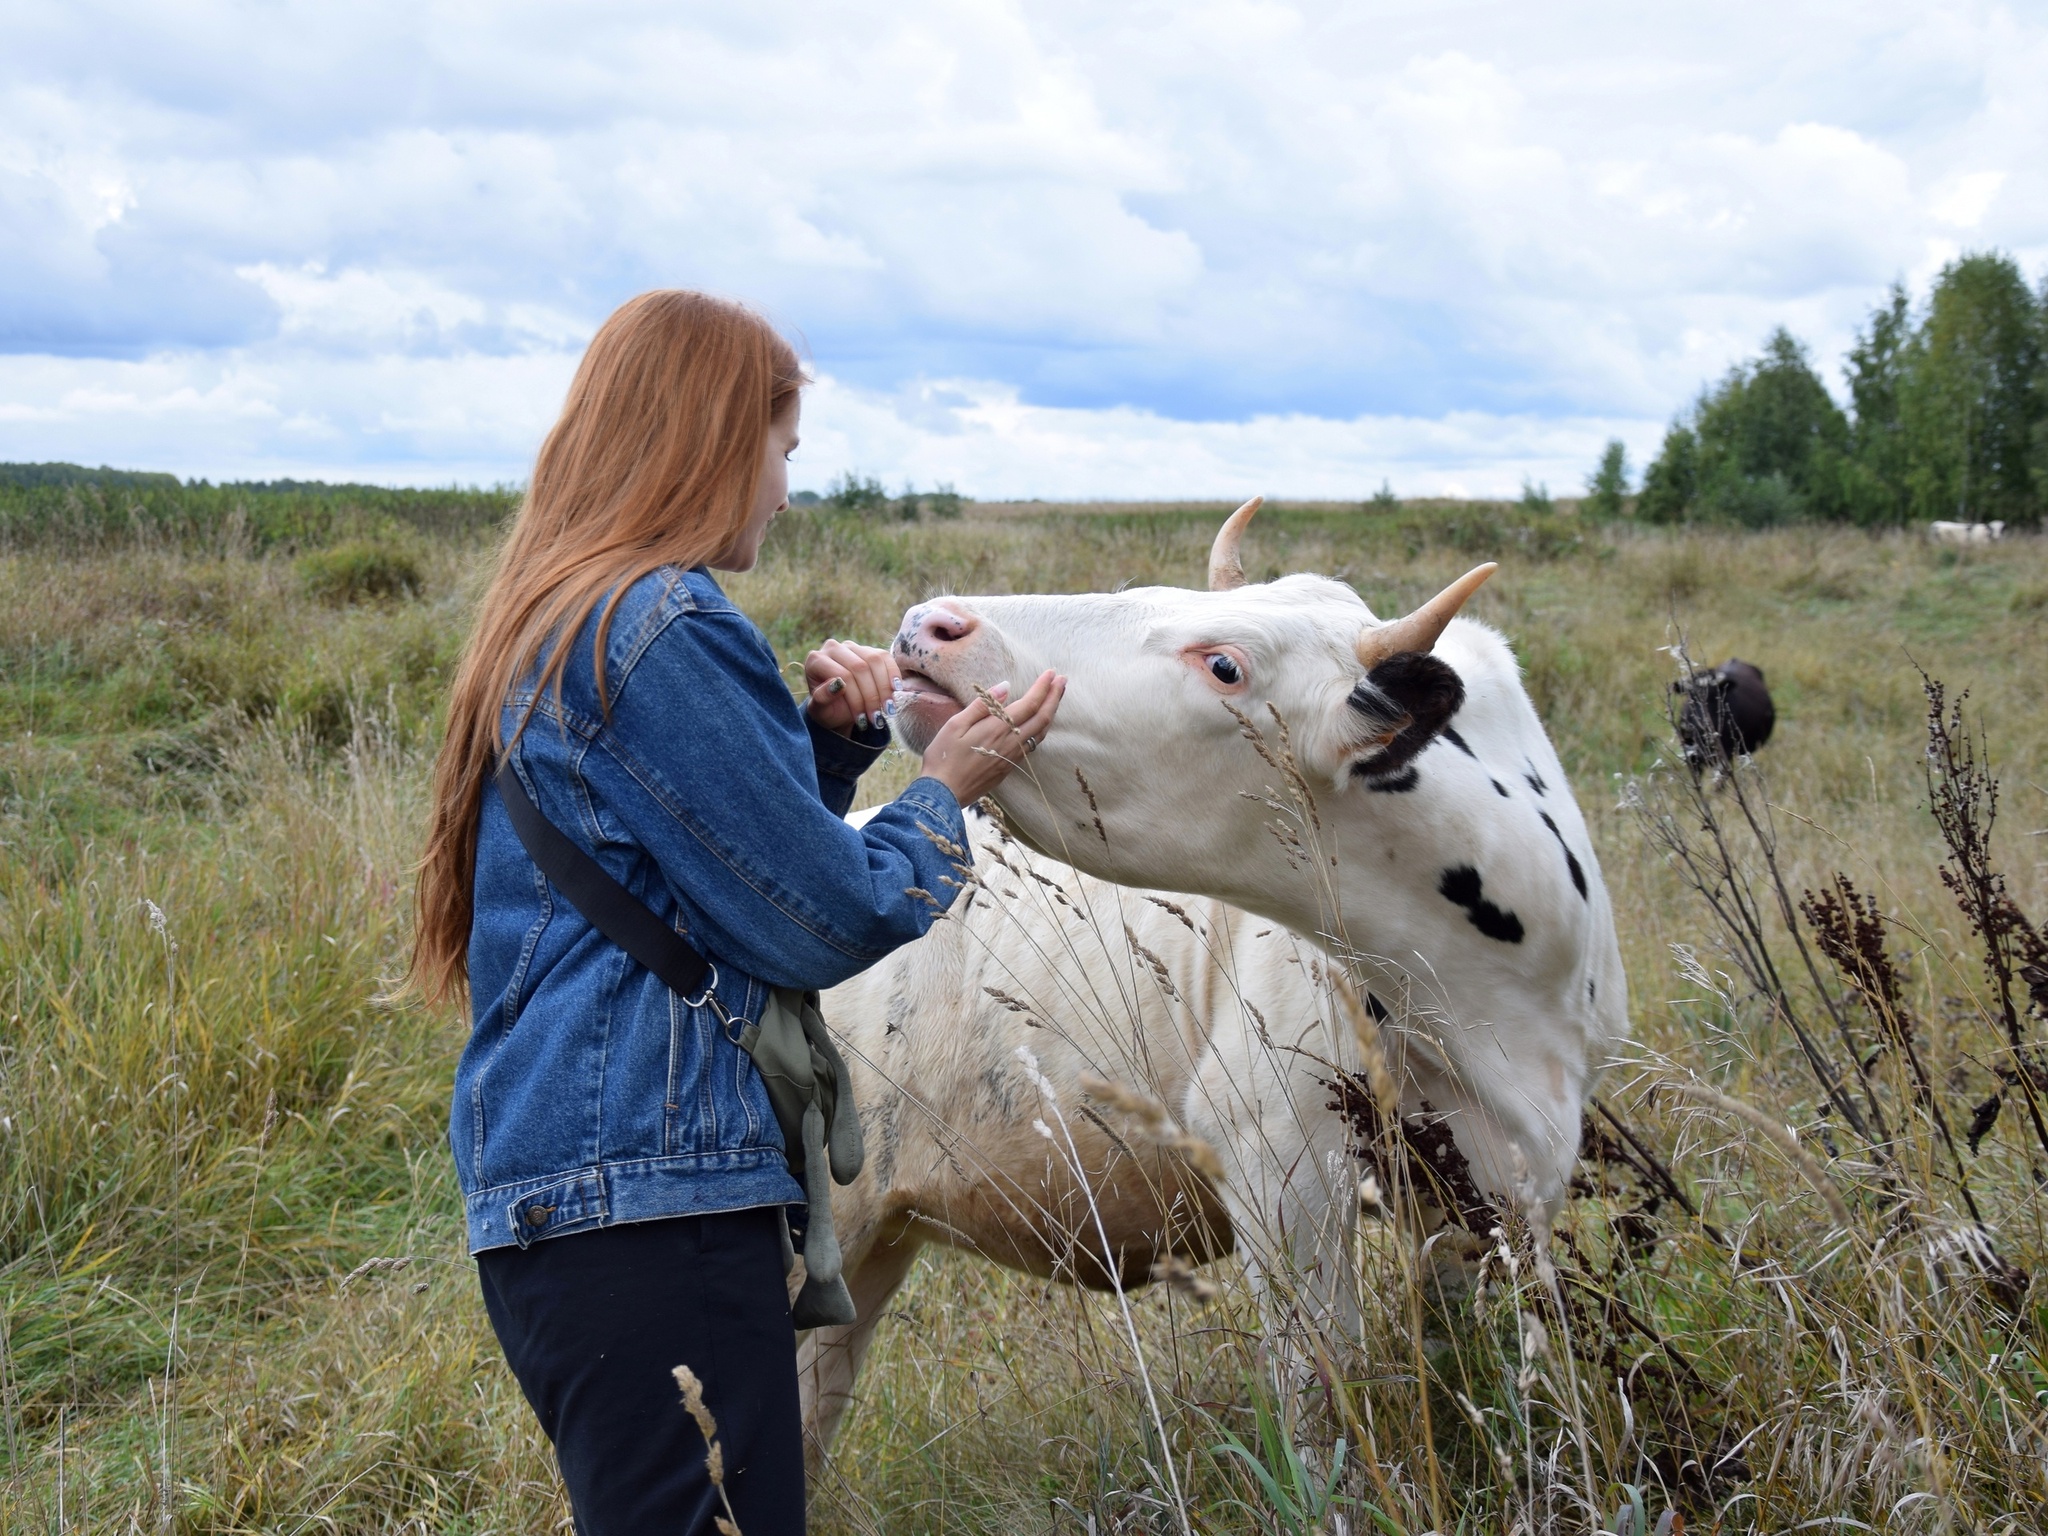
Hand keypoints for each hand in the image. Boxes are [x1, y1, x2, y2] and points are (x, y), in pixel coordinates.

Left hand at [804, 639, 897, 734]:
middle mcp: (833, 648)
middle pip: (860, 667)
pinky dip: (893, 674)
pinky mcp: (869, 649)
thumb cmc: (827, 709)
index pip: (843, 675)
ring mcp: (852, 646)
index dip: (856, 699)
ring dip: (884, 688)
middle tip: (877, 718)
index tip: (863, 720)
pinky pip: (885, 658)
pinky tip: (895, 690)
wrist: (838, 708)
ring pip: (874, 661)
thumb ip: (823, 698)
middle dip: (871, 696)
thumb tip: (837, 684)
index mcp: (816, 660)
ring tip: (887, 710)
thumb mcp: (821, 710)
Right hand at [920, 669, 1065, 804]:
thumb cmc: (943, 757)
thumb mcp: (956, 724)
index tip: (1052, 672)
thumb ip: (982, 705)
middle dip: (1055, 697)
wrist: (943, 795)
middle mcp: (1011, 742)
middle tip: (1063, 680)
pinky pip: (1033, 744)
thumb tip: (1005, 686)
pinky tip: (1041, 723)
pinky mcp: (1009, 767)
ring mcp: (1012, 757)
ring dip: (1051, 712)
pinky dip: (1042, 729)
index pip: (1029, 703)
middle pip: (1042, 717)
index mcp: (998, 728)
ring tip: (1056, 697)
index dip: (1043, 687)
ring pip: (1041, 732)